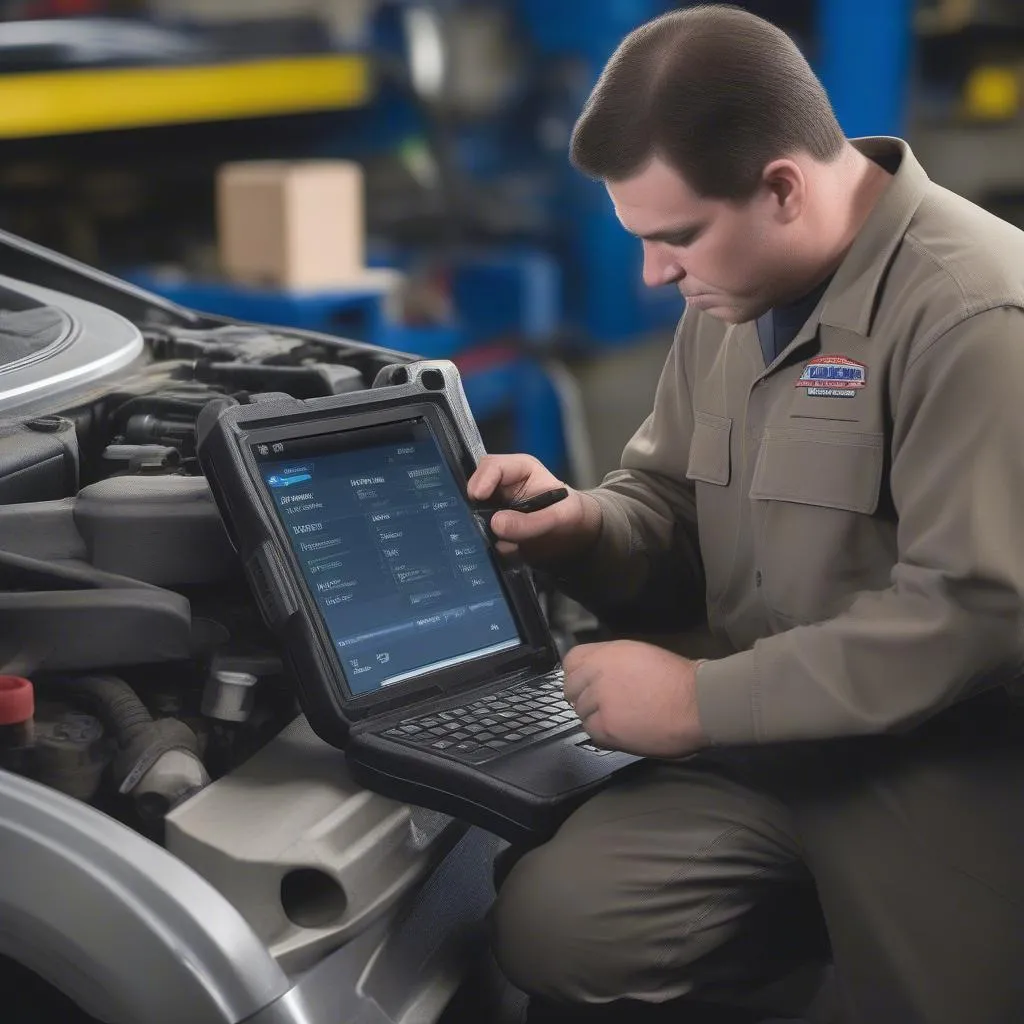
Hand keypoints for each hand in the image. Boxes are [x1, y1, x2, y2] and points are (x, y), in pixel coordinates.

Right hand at [467, 453, 600, 561]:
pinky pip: (476, 529)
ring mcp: (494, 505)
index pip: (493, 466)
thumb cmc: (570, 518)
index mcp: (520, 470)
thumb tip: (495, 524)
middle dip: (472, 502)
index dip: (483, 479)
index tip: (477, 497)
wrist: (574, 540)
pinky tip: (484, 546)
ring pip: (471, 509)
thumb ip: (529, 522)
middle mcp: (502, 484)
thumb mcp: (558, 518)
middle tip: (472, 518)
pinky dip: (477, 537)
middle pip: (475, 486)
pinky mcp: (490, 525)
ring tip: (478, 534)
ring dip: (473, 522)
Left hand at [562, 640, 708, 757]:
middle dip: (583, 697)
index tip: (584, 682)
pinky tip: (621, 730)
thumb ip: (612, 662)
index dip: (576, 673)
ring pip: (581, 712)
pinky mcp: (606, 726)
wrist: (697, 702)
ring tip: (617, 718)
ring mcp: (599, 700)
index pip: (571, 660)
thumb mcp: (639, 655)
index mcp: (607, 653)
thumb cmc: (677, 679)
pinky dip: (602, 733)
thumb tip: (594, 673)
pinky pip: (591, 731)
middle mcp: (597, 673)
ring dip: (594, 716)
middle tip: (602, 705)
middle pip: (571, 688)